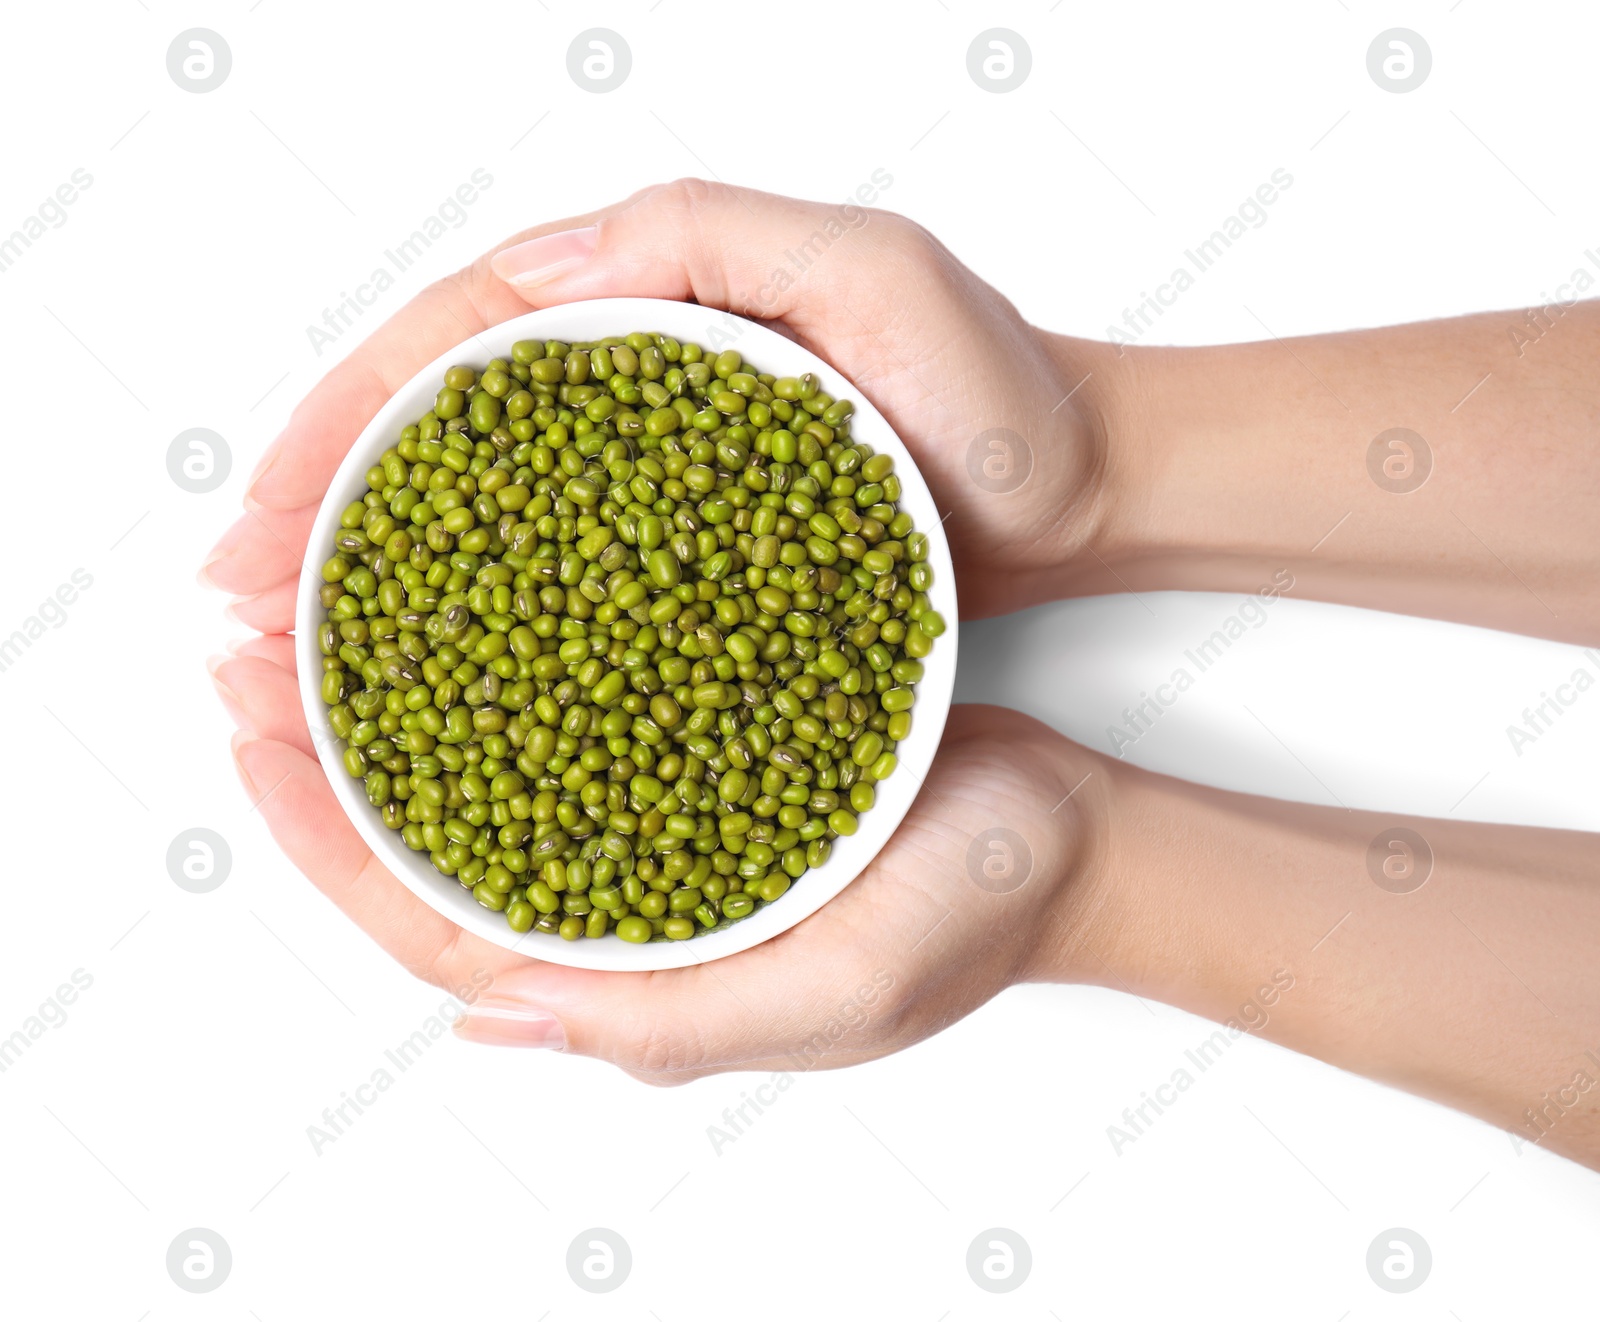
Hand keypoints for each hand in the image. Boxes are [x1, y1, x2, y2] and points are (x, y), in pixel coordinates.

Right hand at [201, 179, 1118, 624]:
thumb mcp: (877, 273)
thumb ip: (715, 233)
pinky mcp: (684, 538)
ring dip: (374, 569)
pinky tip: (427, 674)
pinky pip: (554, 568)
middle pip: (437, 429)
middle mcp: (636, 377)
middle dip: (321, 506)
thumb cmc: (1000, 391)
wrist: (1075, 492)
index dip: (340, 424)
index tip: (265, 516)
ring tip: (291, 650)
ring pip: (479, 505)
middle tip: (240, 603)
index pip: (452, 346)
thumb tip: (533, 268)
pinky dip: (478, 615)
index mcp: (650, 301)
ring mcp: (655, 463)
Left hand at [213, 659, 1110, 1078]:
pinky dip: (510, 667)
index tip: (254, 741)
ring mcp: (658, 831)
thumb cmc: (971, 918)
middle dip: (331, 756)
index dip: (329, 842)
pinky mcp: (699, 762)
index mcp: (633, 973)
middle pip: (438, 840)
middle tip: (250, 649)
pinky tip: (475, 602)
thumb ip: (671, 1022)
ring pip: (493, 771)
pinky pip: (576, 716)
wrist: (1063, 838)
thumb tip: (493, 1018)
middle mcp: (625, 902)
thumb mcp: (834, 994)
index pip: (435, 923)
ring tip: (327, 612)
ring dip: (402, 701)